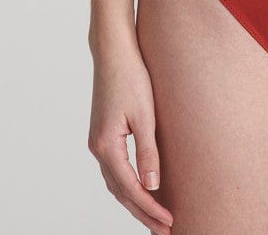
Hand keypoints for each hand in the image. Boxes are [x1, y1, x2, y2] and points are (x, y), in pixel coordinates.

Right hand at [88, 44, 174, 232]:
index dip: (150, 208)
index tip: (169, 222)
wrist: (114, 52)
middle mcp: (98, 148)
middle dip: (142, 213)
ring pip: (116, 183)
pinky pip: (115, 169)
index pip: (131, 189)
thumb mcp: (145, 115)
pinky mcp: (103, 134)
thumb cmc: (132, 77)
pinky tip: (142, 188)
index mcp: (107, 146)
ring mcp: (98, 142)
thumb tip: (153, 185)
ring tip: (155, 217)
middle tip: (165, 230)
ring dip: (134, 202)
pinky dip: (128, 185)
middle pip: (120, 192)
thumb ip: (149, 151)